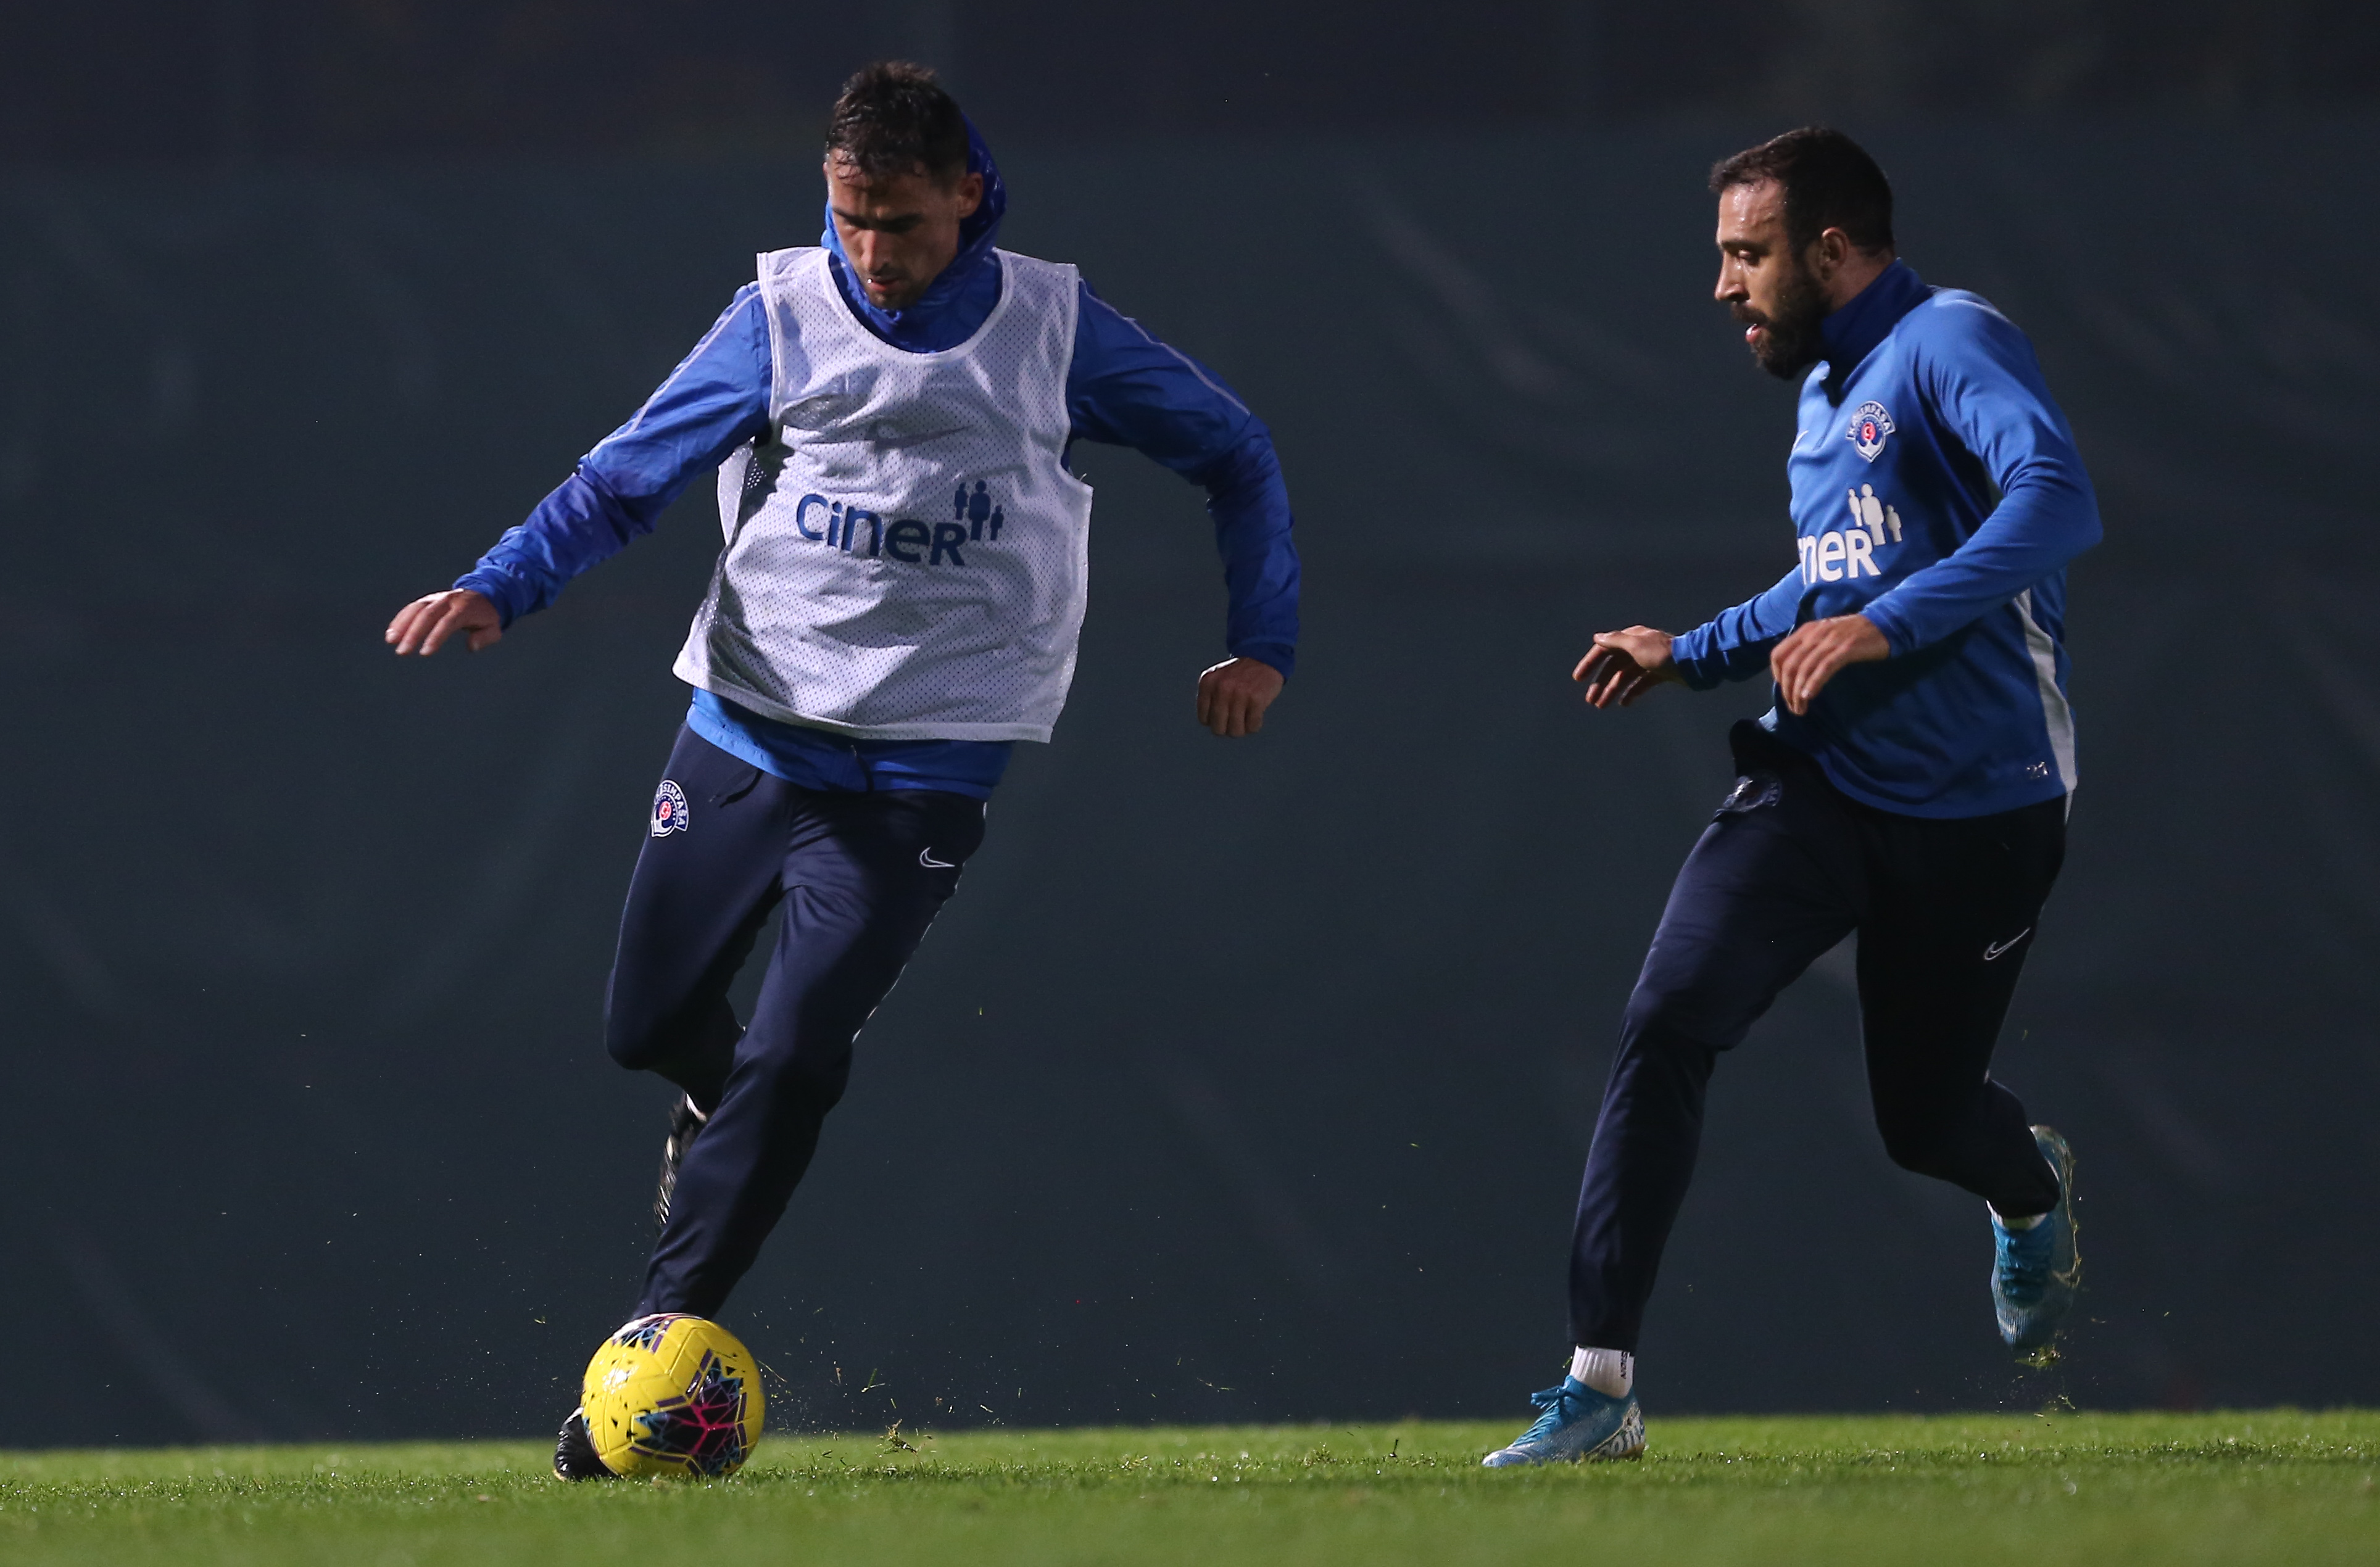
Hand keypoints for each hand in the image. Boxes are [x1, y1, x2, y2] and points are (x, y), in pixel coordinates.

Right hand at [385, 589, 502, 655]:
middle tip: (402, 652)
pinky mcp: (427, 600)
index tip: (424, 653)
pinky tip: (391, 633)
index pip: (447, 623)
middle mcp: (447, 600)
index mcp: (464, 608)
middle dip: (413, 634)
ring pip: (415, 609)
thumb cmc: (487, 617)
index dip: (435, 637)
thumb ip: (484, 637)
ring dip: (401, 625)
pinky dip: (400, 619)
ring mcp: (435, 598)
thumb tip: (472, 646)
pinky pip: (411, 608)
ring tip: (391, 641)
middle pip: (427, 615)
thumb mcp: (493, 628)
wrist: (483, 594)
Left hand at [1195, 657, 1284, 737]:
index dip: (1215, 722)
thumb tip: (1210, 724)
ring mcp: (1239, 694)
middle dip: (1227, 729)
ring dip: (1242, 729)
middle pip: (1218, 728)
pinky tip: (1256, 715)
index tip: (1223, 716)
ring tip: (1246, 720)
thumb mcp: (1217, 679)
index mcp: (1207, 683)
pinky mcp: (1256, 699)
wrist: (1264, 657)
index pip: (1204, 719)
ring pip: (1235, 731)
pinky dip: (1255, 725)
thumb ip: (1209, 698)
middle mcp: (1221, 688)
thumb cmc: (1240, 674)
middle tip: (1235, 722)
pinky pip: (1252, 726)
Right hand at [1572, 626, 1680, 708]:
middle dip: (1600, 683)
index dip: (1590, 662)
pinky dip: (1631, 692)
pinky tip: (1624, 703)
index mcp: (1631, 638)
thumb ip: (1615, 641)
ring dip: (1612, 690)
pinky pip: (1640, 683)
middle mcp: (1638, 648)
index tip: (1578, 678)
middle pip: (1613, 666)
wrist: (1694, 664)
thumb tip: (1597, 637)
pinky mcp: (1659, 673)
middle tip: (1590, 700)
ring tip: (1602, 706)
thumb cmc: (1663, 654)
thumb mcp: (1636, 645)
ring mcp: (1649, 661)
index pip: (1604, 649)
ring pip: (1625, 676)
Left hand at [1769, 613, 1887, 714]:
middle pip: (1789, 665)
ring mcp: (1830, 640)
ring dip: (1798, 693)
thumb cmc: (1854, 633)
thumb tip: (1794, 673)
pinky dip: (1814, 683)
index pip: (1778, 654)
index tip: (1784, 690)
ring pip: (1804, 669)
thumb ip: (1809, 649)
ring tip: (1800, 709)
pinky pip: (1824, 668)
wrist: (1884, 624)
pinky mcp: (1845, 649)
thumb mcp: (1825, 636)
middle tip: (1792, 706)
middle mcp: (1814, 634)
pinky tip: (1809, 696)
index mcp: (1806, 631)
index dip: (1776, 675)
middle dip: (1787, 690)